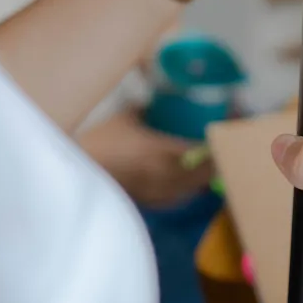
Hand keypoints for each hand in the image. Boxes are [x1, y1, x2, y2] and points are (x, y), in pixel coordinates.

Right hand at [80, 109, 212, 208]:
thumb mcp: (127, 117)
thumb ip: (149, 108)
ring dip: (205, 175)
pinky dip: (189, 186)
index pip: (206, 152)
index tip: (229, 130)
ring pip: (195, 188)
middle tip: (222, 144)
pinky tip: (186, 175)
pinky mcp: (150, 203)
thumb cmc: (99, 142)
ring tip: (210, 158)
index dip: (221, 143)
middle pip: (208, 174)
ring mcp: (159, 194)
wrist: (73, 174)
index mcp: (164, 152)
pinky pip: (180, 197)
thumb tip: (163, 99)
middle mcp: (167, 177)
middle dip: (219, 160)